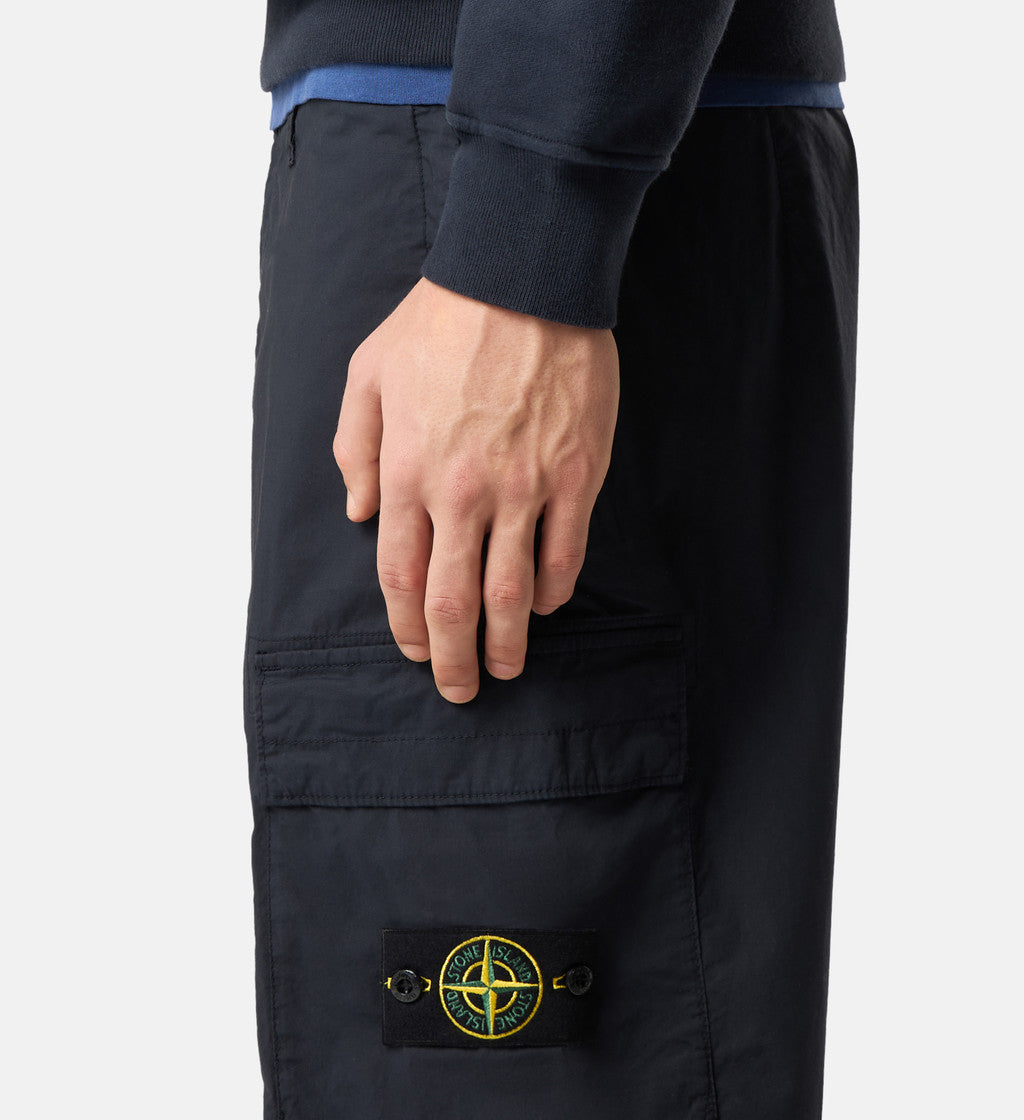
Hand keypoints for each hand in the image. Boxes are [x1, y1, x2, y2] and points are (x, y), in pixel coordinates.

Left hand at [334, 277, 618, 702]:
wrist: (522, 276)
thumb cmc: (440, 322)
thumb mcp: (368, 374)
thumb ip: (355, 449)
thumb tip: (361, 514)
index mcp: (408, 471)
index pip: (401, 575)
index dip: (406, 627)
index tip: (416, 652)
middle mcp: (463, 492)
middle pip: (453, 601)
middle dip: (454, 658)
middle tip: (461, 690)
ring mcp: (523, 488)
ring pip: (511, 590)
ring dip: (508, 641)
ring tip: (507, 667)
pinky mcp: (574, 476)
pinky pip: (564, 553)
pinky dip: (553, 589)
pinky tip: (545, 605)